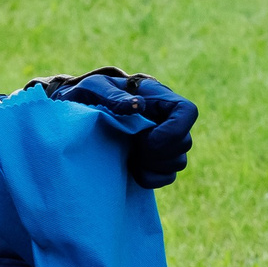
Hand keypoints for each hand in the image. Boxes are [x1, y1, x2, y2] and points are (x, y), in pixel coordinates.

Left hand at [42, 69, 197, 187]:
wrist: (79, 109)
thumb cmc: (88, 94)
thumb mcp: (95, 88)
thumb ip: (115, 96)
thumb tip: (139, 106)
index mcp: (159, 98)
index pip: (188, 112)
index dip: (175, 130)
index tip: (146, 138)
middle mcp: (167, 120)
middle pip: (184, 143)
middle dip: (157, 152)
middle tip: (132, 147)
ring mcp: (164, 142)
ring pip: (178, 162)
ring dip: (154, 165)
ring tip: (129, 156)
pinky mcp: (156, 160)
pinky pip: (167, 177)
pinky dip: (151, 178)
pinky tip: (131, 168)